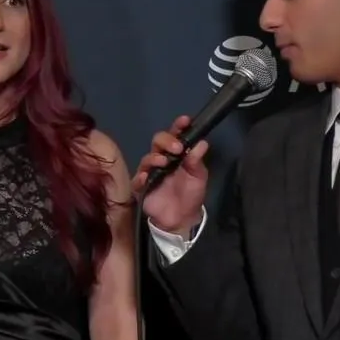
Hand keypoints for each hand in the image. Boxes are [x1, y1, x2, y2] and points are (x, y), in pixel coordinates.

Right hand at [133, 115, 208, 232]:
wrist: (181, 218)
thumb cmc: (191, 194)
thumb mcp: (198, 177)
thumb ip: (197, 161)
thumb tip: (202, 142)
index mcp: (177, 154)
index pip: (175, 135)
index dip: (178, 126)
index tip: (185, 121)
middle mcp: (162, 159)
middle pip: (158, 141)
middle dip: (166, 141)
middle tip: (177, 148)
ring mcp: (150, 172)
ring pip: (147, 157)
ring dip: (155, 157)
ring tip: (164, 162)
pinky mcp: (141, 186)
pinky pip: (137, 179)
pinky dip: (140, 176)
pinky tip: (146, 177)